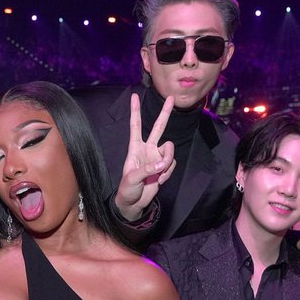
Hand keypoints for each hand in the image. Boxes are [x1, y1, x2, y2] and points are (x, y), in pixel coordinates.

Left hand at [114, 93, 176, 219]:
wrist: (134, 203)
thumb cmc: (127, 189)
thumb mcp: (132, 179)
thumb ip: (147, 169)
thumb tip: (162, 163)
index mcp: (135, 148)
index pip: (135, 126)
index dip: (135, 111)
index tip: (134, 96)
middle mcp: (147, 149)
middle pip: (158, 127)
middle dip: (165, 113)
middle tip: (172, 98)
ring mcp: (157, 157)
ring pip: (170, 150)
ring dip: (167, 162)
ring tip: (158, 174)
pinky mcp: (164, 167)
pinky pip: (172, 164)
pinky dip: (167, 172)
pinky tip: (159, 180)